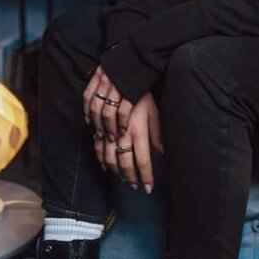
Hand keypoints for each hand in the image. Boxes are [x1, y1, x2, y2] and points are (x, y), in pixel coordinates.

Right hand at [83, 65, 163, 191]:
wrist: (124, 69)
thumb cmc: (143, 91)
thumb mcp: (155, 112)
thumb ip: (157, 134)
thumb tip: (163, 152)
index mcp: (137, 130)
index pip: (142, 161)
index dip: (145, 176)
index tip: (147, 188)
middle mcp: (121, 131)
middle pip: (124, 162)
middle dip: (130, 177)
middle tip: (135, 186)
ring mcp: (107, 126)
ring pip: (108, 155)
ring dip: (115, 169)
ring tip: (122, 178)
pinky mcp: (97, 121)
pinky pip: (96, 141)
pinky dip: (99, 154)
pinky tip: (104, 162)